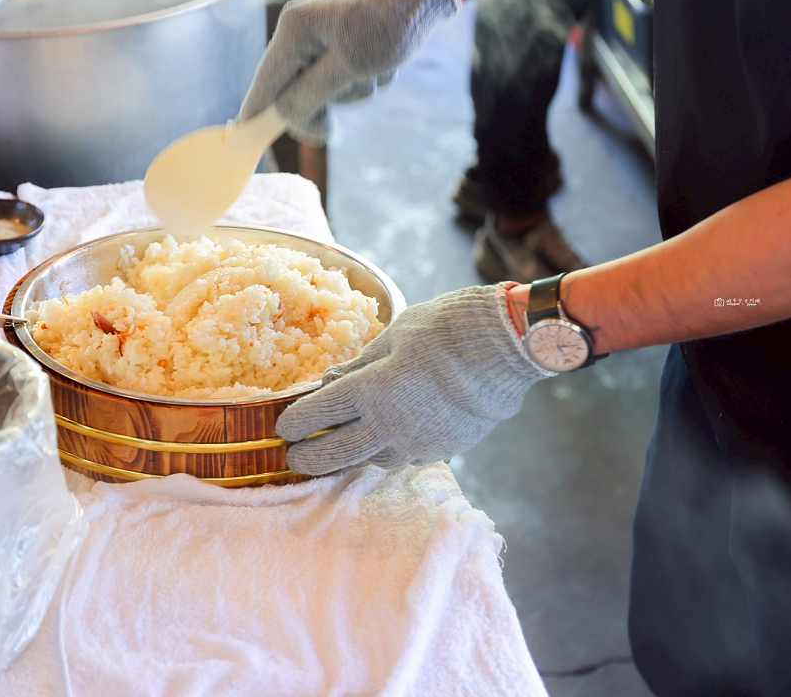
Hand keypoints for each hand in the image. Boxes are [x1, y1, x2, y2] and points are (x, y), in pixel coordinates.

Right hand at [239, 0, 461, 145]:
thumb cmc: (390, 24)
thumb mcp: (351, 65)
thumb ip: (311, 94)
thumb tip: (284, 116)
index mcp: (294, 31)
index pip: (265, 82)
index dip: (255, 113)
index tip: (242, 138)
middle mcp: (300, 33)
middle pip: (291, 91)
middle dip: (321, 104)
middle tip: (330, 129)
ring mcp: (320, 39)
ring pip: (321, 90)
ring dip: (350, 91)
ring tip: (375, 70)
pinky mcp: (339, 45)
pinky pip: (341, 80)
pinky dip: (361, 80)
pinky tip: (381, 63)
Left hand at [276, 284, 552, 474]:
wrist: (506, 348)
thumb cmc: (447, 327)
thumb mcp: (394, 333)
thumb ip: (359, 363)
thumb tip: (330, 381)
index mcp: (370, 390)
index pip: (316, 415)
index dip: (293, 422)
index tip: (284, 425)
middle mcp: (388, 425)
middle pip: (334, 454)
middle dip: (308, 458)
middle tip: (294, 457)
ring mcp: (417, 443)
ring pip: (370, 462)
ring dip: (349, 458)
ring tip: (339, 450)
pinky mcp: (444, 449)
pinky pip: (404, 457)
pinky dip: (387, 451)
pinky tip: (386, 440)